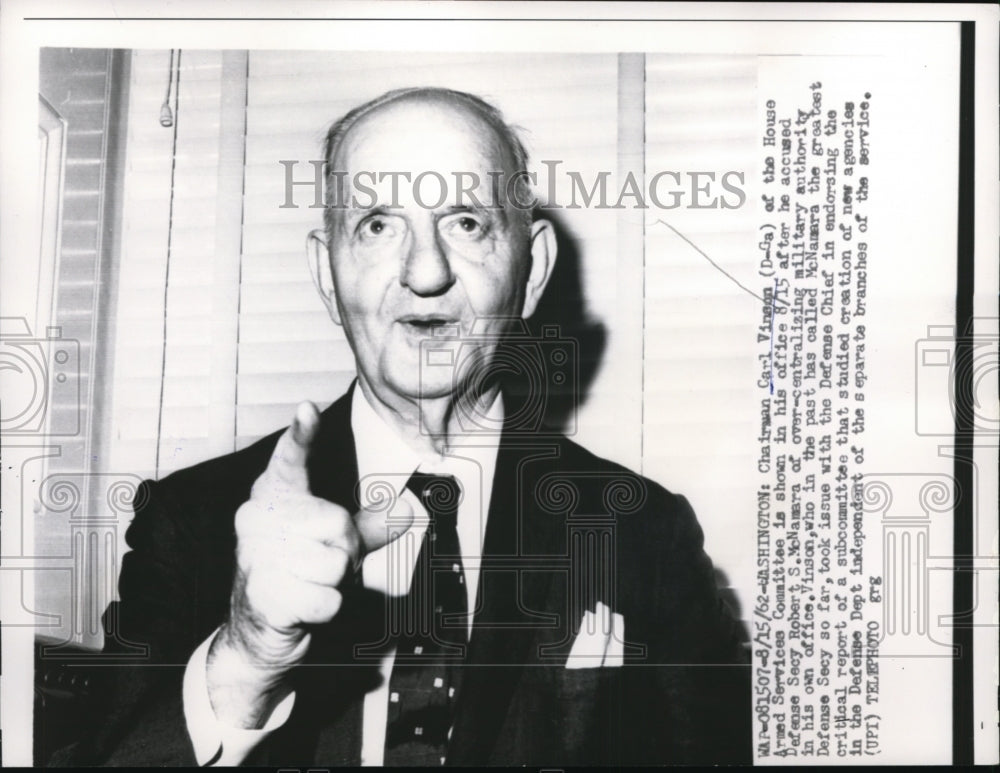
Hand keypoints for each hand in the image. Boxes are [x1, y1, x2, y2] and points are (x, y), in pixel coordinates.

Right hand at [206, 401, 411, 726]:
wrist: (256, 628)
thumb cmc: (295, 572)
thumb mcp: (334, 542)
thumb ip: (369, 524)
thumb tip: (403, 509)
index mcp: (275, 496)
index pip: (290, 459)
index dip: (301, 435)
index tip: (308, 409)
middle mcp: (257, 519)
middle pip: (337, 523)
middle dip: (344, 550)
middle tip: (322, 563)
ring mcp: (255, 557)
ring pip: (335, 562)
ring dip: (334, 582)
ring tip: (308, 584)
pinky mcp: (263, 595)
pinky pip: (327, 598)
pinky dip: (326, 608)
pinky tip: (304, 606)